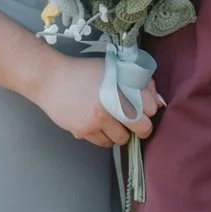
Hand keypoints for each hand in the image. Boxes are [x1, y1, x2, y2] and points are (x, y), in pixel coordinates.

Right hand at [30, 55, 161, 149]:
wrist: (51, 79)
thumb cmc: (84, 72)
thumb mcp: (115, 69)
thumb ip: (140, 83)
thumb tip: (159, 103)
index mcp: (120, 87)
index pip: (150, 109)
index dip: (149, 110)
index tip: (144, 109)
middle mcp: (110, 106)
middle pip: (141, 128)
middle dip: (141, 128)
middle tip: (135, 123)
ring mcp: (96, 121)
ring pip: (121, 139)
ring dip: (121, 133)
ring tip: (113, 121)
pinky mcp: (82, 131)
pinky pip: (103, 142)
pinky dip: (105, 137)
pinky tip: (100, 125)